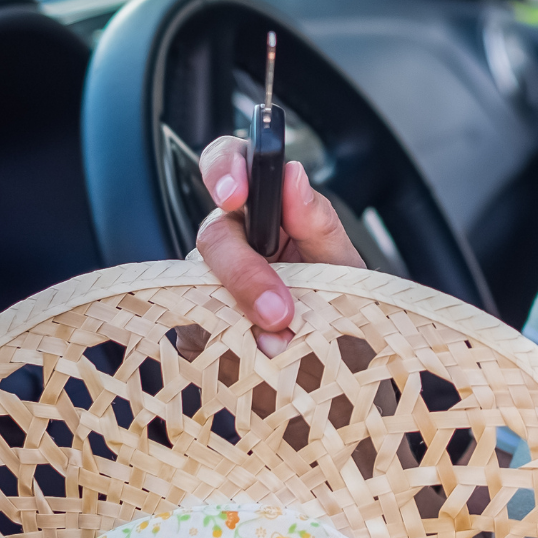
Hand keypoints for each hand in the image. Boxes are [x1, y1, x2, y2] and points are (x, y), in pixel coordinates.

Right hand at [196, 134, 364, 355]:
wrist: (338, 371)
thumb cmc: (339, 308)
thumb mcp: (341, 265)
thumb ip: (317, 221)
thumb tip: (293, 175)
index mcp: (267, 209)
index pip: (232, 165)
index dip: (224, 170)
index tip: (235, 194)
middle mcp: (234, 239)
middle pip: (213, 235)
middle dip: (242, 270)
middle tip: (278, 310)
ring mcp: (212, 283)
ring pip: (200, 285)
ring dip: (241, 316)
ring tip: (285, 342)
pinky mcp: (199, 326)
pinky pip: (196, 329)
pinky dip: (230, 345)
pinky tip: (259, 354)